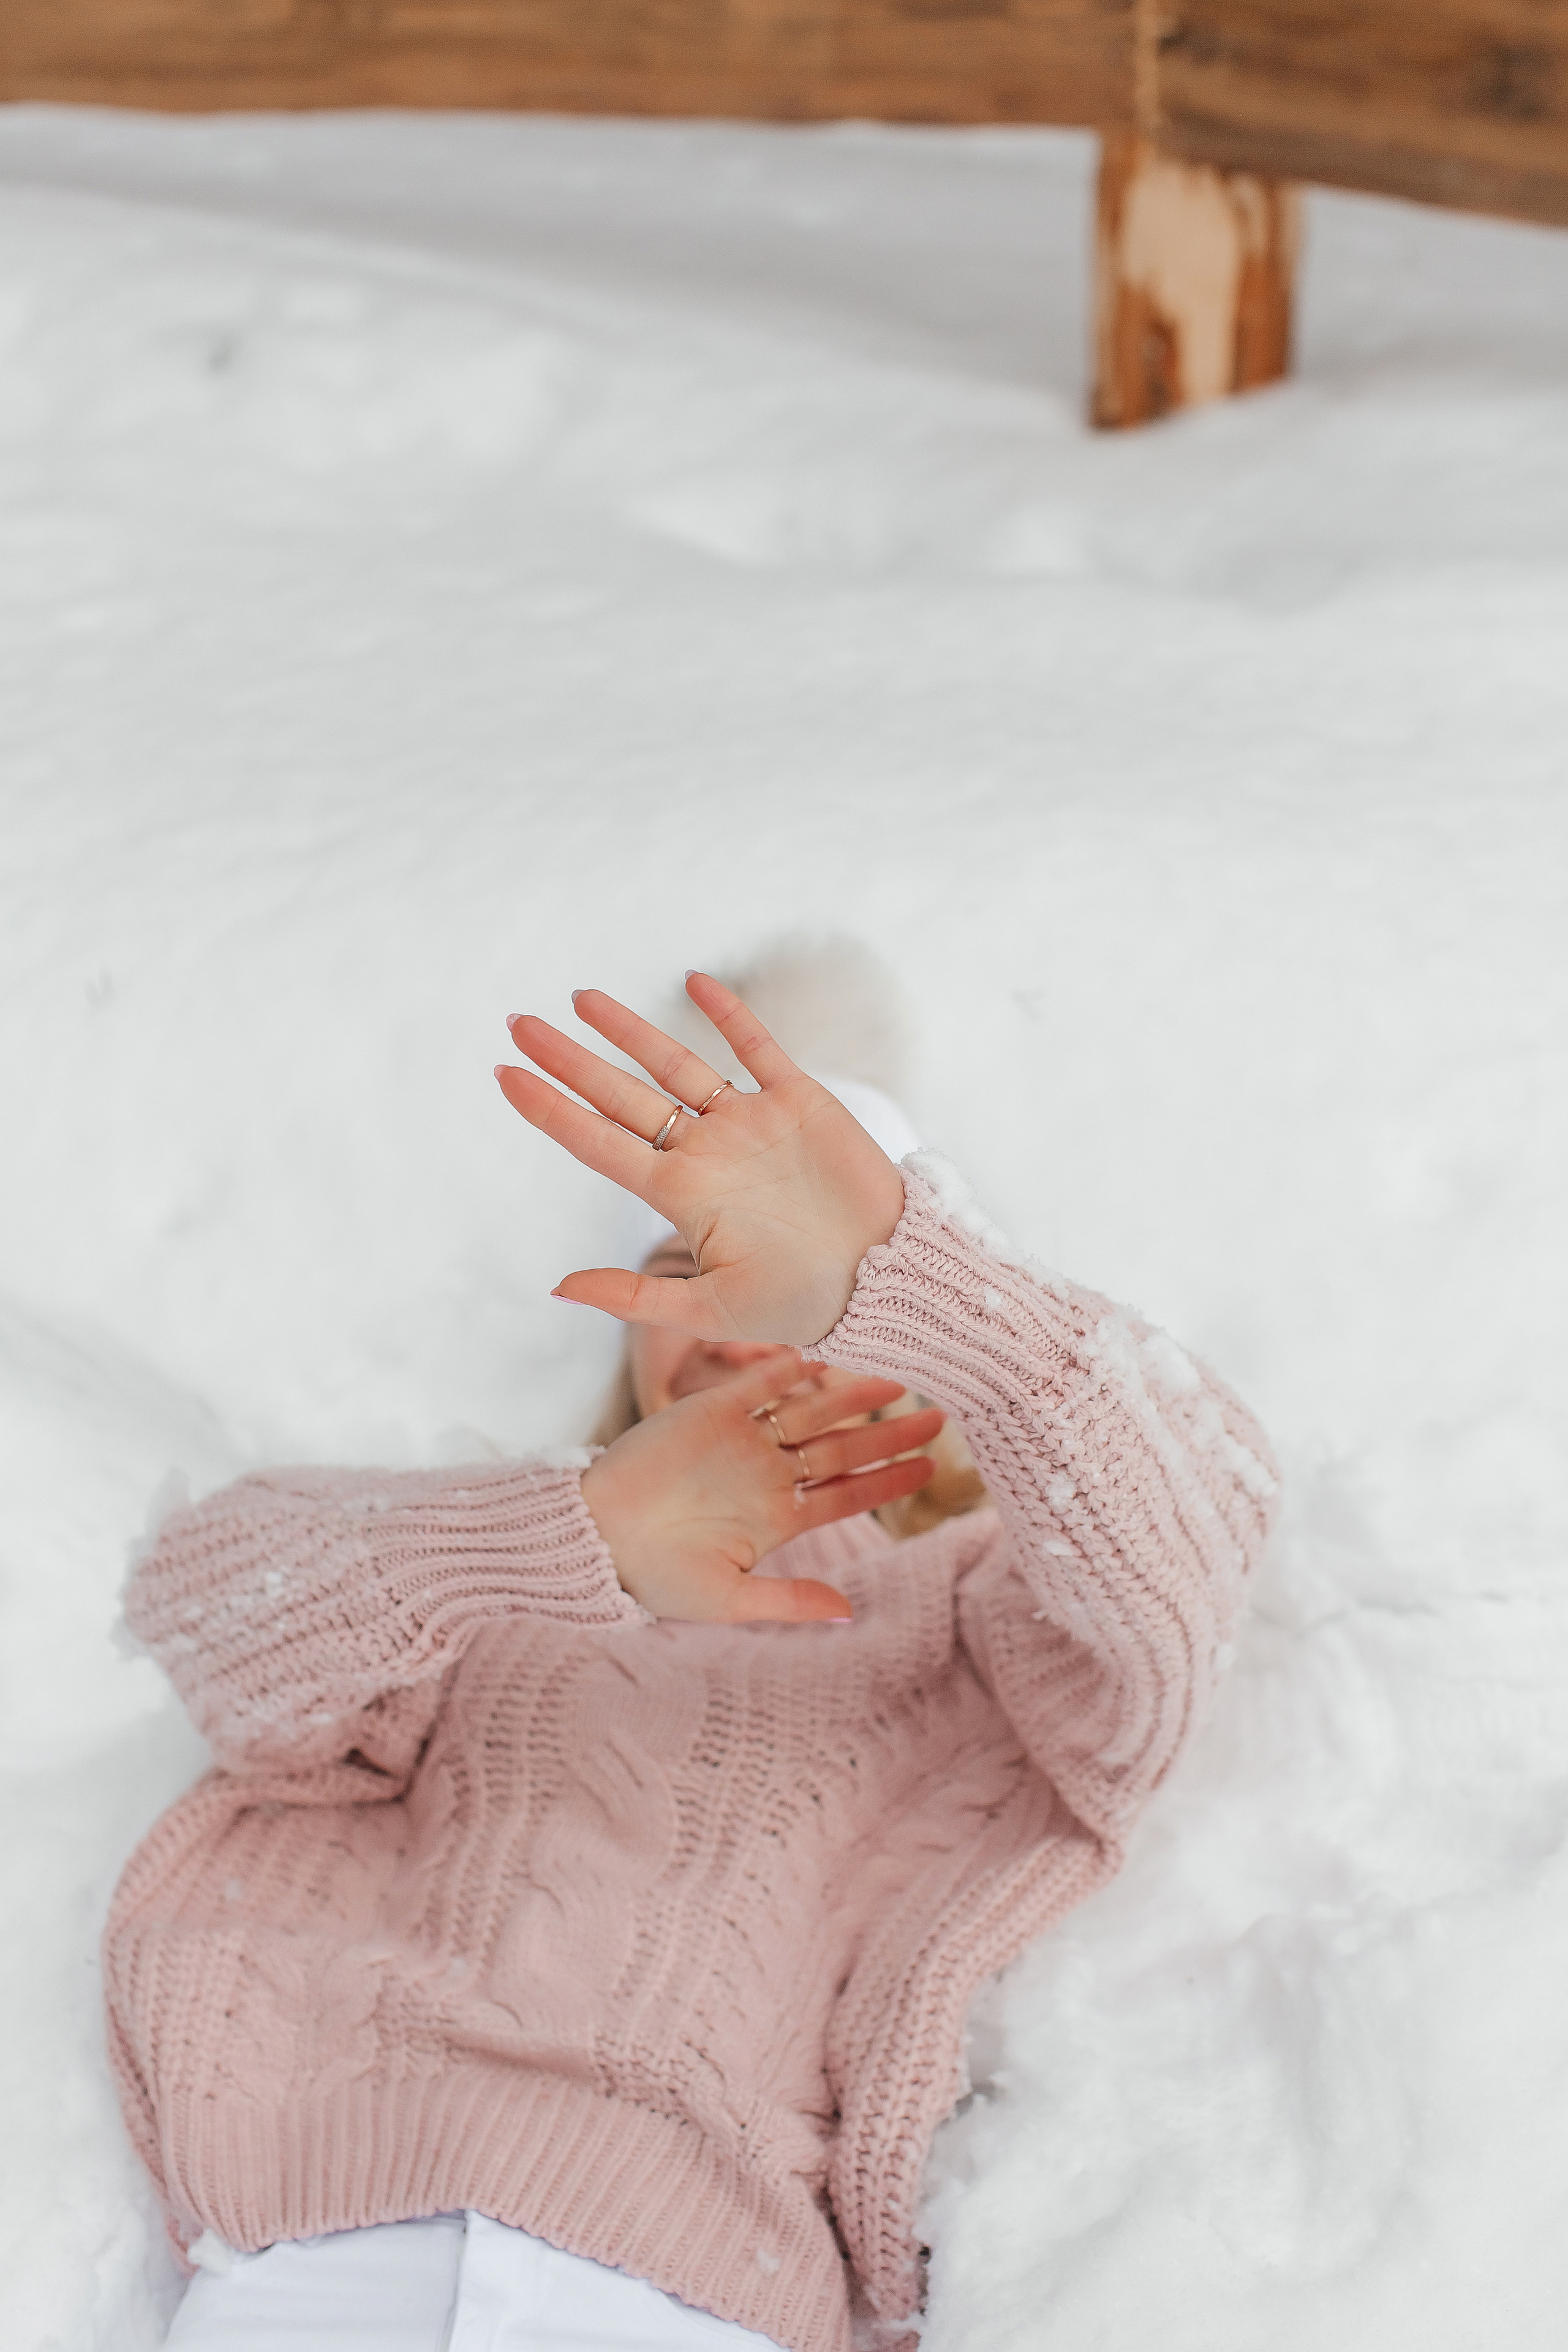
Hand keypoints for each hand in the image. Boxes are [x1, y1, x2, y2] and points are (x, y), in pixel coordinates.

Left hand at [496, 972, 906, 1344]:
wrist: (887, 1278)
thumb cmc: (803, 1303)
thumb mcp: (713, 1312)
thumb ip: (635, 1300)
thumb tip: (556, 1286)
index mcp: (680, 1196)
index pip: (596, 1142)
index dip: (548, 1109)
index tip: (502, 1075)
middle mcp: (704, 1153)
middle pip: (621, 1095)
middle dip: (568, 1060)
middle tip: (517, 1023)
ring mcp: (748, 1123)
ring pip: (675, 1064)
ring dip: (628, 1031)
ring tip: (579, 998)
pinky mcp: (798, 1101)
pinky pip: (756, 1046)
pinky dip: (727, 1013)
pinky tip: (693, 981)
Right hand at [579, 1353, 943, 1621]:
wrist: (595, 1538)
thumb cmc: (656, 1577)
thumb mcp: (727, 1600)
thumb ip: (789, 1602)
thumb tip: (849, 1614)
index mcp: (777, 1518)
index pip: (847, 1494)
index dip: (888, 1481)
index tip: (929, 1467)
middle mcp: (767, 1475)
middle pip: (841, 1449)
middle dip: (888, 1434)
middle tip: (936, 1416)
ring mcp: (740, 1440)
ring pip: (809, 1412)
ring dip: (850, 1395)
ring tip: (893, 1378)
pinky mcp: (707, 1412)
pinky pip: (756, 1384)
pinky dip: (787, 1368)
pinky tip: (825, 1355)